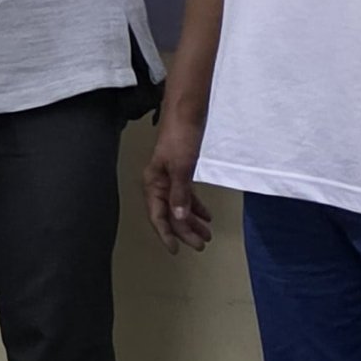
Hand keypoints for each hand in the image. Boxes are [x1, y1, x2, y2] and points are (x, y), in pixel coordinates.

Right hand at [143, 114, 213, 252]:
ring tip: (206, 234)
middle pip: (170, 214)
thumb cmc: (181, 136)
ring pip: (179, 206)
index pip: (158, 215)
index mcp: (154, 183)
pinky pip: (186, 195)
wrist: (188, 112)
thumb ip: (180, 194)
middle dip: (185, 231)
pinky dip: (195, 206)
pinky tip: (206, 215)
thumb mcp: (182, 168)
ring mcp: (170, 177)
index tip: (176, 249)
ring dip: (192, 221)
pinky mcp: (181, 171)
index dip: (167, 233)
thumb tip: (178, 218)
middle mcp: (159, 183)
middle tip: (200, 244)